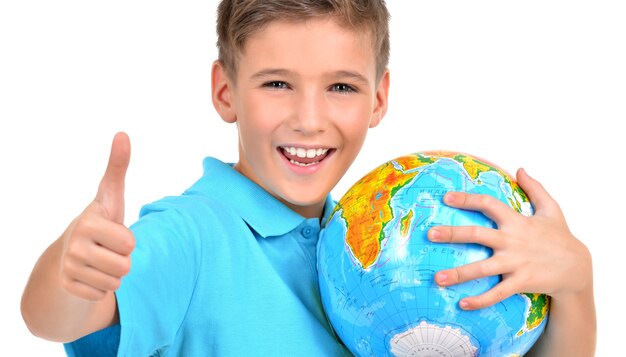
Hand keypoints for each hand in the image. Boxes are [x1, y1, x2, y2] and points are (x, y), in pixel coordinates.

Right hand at [59, 132, 134, 300]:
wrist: (70, 252)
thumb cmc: (100, 221)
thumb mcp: (111, 196)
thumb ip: (118, 167)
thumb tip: (122, 134)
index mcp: (89, 222)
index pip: (130, 242)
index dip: (128, 240)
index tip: (112, 232)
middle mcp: (74, 245)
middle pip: (125, 265)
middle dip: (122, 259)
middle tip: (108, 249)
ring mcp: (69, 268)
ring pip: (116, 282)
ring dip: (114, 275)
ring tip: (100, 261)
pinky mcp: (68, 288)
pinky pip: (102, 295)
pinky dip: (100, 288)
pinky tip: (90, 275)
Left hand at [427, 168, 591, 309]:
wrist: (578, 268)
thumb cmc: (560, 236)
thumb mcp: (551, 209)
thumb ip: (535, 188)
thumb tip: (520, 169)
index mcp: (516, 221)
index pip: (488, 205)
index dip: (468, 199)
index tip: (447, 197)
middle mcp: (512, 241)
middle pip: (478, 235)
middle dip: (453, 234)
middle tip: (430, 234)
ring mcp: (516, 262)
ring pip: (482, 268)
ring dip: (459, 273)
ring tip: (437, 278)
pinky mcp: (521, 282)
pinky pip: (498, 293)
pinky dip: (480, 300)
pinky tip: (462, 304)